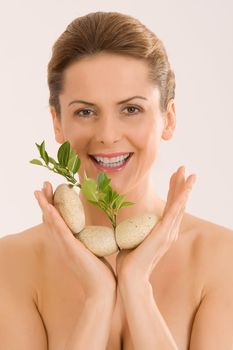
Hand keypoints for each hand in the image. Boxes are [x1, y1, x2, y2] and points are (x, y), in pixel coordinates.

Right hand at [34, 181, 116, 298]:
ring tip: (40, 191)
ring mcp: (65, 247)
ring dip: (45, 205)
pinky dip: (54, 219)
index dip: (51, 205)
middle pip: (49, 218)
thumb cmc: (99, 272)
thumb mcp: (92, 251)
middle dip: (45, 200)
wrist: (103, 289)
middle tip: (44, 184)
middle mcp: (62, 244)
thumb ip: (89, 240)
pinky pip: (60, 231)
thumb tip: (97, 231)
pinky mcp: (71, 249)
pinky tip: (49, 208)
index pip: (55, 220)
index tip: (52, 190)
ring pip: (51, 222)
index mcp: (67, 243)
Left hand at [116, 166, 195, 283]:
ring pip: (179, 204)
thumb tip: (124, 225)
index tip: (174, 177)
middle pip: (177, 203)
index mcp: (162, 232)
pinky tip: (186, 186)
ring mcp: (168, 232)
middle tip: (183, 169)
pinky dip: (182, 197)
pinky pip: (175, 210)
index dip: (173, 191)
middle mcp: (169, 231)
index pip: (170, 207)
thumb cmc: (128, 261)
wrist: (130, 277)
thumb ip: (133, 231)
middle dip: (180, 184)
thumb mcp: (131, 240)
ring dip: (184, 187)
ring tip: (188, 172)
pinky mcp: (164, 233)